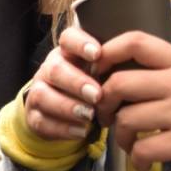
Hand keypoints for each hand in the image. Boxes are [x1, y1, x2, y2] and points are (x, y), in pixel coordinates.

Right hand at [21, 25, 103, 140]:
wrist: (67, 115)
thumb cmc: (93, 88)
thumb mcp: (103, 73)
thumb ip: (114, 66)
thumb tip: (136, 60)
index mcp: (68, 54)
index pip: (68, 39)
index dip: (80, 44)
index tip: (97, 54)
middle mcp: (49, 70)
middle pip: (54, 69)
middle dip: (76, 82)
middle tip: (96, 95)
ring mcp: (38, 93)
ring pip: (42, 95)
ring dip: (67, 106)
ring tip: (88, 116)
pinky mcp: (34, 117)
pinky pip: (41, 121)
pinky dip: (62, 128)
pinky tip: (81, 131)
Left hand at [95, 31, 170, 170]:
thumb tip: (153, 62)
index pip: (136, 42)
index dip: (106, 52)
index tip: (98, 70)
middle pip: (118, 83)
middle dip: (103, 102)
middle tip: (108, 116)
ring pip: (126, 120)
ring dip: (120, 136)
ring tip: (130, 144)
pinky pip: (143, 150)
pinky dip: (136, 160)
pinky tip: (144, 164)